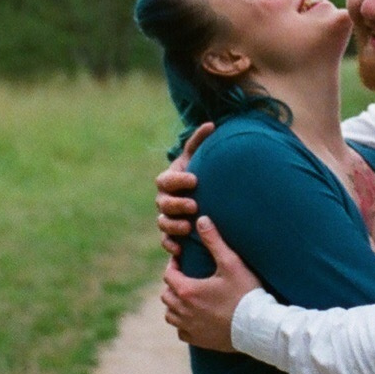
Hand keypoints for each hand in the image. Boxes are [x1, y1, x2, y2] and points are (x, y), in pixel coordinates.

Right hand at [154, 123, 211, 255]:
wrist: (201, 194)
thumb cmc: (200, 173)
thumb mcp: (199, 157)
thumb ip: (201, 141)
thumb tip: (211, 124)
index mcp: (168, 180)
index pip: (166, 180)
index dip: (178, 180)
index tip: (195, 180)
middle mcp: (163, 199)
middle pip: (163, 203)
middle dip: (177, 204)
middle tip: (194, 205)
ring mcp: (166, 217)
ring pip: (162, 223)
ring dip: (173, 226)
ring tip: (189, 227)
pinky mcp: (171, 234)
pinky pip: (165, 241)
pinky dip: (171, 245)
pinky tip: (181, 249)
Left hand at [160, 217, 259, 351]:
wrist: (257, 326)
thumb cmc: (245, 293)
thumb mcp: (231, 263)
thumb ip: (214, 240)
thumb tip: (201, 219)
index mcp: (187, 290)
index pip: (169, 275)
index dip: (174, 265)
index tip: (182, 261)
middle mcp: (183, 310)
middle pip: (166, 294)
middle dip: (173, 284)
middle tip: (186, 277)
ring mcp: (189, 327)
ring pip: (170, 314)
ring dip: (175, 305)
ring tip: (188, 297)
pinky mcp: (198, 340)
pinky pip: (181, 332)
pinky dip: (183, 324)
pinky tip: (195, 317)